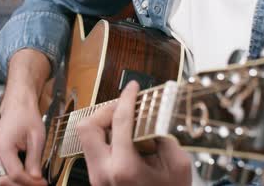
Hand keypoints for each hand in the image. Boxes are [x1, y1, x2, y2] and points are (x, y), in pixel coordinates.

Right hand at [0, 49, 49, 185]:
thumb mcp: (37, 137)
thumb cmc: (26, 116)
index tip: (42, 183)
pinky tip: (21, 179)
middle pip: (1, 181)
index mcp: (3, 146)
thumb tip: (36, 178)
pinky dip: (8, 180)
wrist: (17, 106)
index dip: (30, 183)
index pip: (15, 174)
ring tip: (29, 183)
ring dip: (12, 185)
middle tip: (36, 185)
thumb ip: (34, 160)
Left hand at [77, 81, 191, 185]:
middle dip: (104, 111)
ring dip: (103, 124)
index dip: (127, 98)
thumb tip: (150, 115)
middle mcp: (103, 173)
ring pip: (86, 138)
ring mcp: (96, 178)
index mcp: (124, 168)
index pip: (120, 121)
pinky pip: (93, 150)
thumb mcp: (177, 165)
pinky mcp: (96, 180)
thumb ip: (163, 136)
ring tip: (125, 122)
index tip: (133, 87)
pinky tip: (123, 138)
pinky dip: (105, 137)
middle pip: (87, 127)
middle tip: (123, 107)